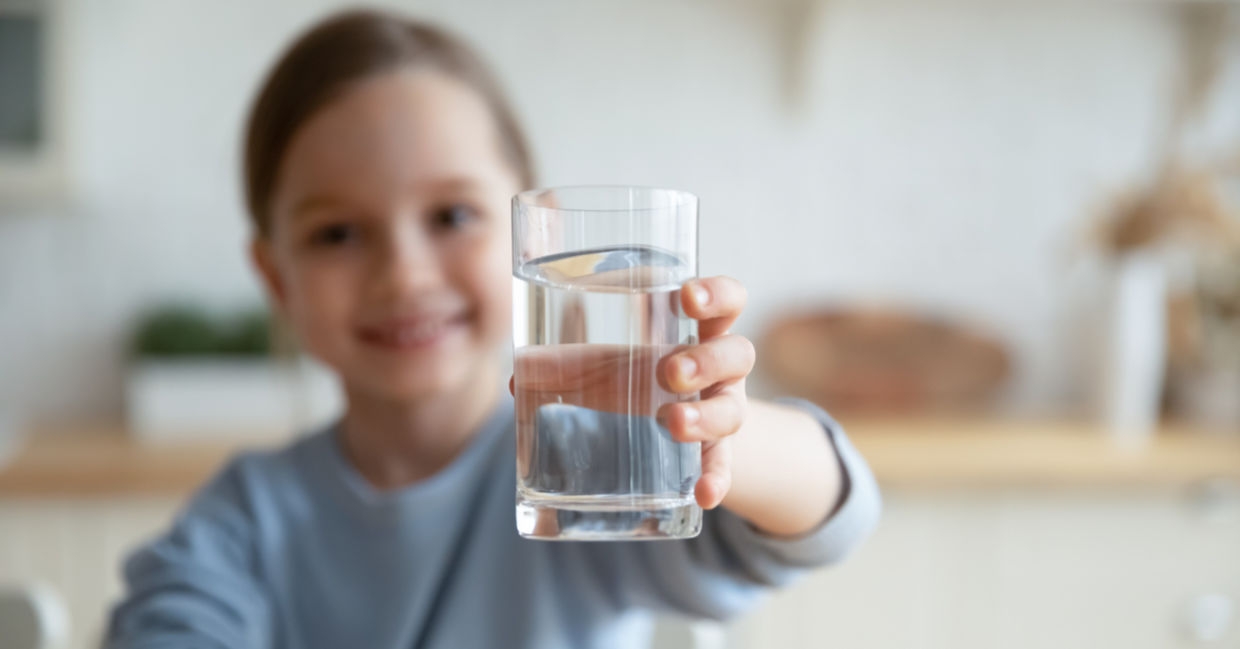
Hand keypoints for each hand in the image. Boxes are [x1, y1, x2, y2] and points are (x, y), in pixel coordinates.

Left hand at [509, 276, 754, 510]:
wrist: (677, 427)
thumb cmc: (638, 378)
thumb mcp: (606, 367)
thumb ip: (565, 366)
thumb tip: (517, 374)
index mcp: (699, 331)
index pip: (728, 300)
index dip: (717, 294)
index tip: (688, 298)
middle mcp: (721, 369)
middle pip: (737, 354)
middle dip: (706, 360)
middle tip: (669, 370)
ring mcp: (724, 410)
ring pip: (734, 410)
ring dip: (706, 417)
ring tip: (672, 423)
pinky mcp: (719, 452)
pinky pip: (725, 466)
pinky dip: (717, 480)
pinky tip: (704, 495)